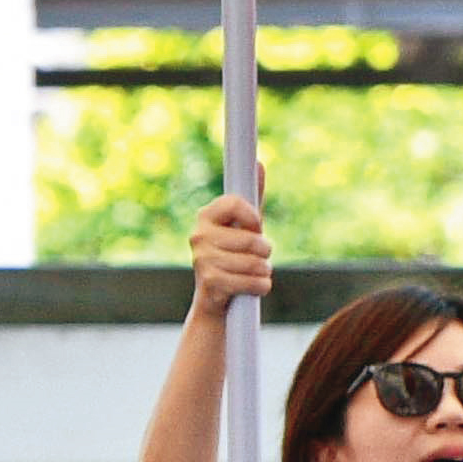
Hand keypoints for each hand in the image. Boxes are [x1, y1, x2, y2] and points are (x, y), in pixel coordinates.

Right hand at [188, 192, 272, 317]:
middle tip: (254, 257)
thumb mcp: (244, 226)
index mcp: (206, 216)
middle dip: (264, 252)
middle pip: (253, 240)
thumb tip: (259, 164)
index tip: (254, 228)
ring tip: (251, 273)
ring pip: (257, 263)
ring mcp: (202, 259)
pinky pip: (254, 282)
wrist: (216, 297)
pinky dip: (260, 286)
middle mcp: (199, 235)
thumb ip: (253, 198)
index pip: (237, 203)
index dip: (254, 219)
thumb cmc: (234, 255)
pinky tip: (250, 286)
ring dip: (263, 271)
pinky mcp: (210, 282)